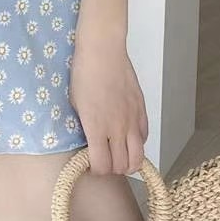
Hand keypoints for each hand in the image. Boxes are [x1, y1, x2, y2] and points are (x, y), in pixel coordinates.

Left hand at [69, 34, 148, 175]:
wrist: (102, 50)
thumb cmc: (83, 72)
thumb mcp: (74, 102)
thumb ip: (83, 125)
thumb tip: (87, 139)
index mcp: (96, 127)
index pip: (102, 166)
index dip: (96, 170)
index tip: (90, 163)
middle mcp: (117, 128)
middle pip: (122, 166)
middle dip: (112, 169)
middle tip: (105, 160)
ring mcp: (132, 119)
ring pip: (139, 157)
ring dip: (128, 162)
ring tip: (119, 155)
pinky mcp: (141, 109)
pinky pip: (145, 136)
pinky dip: (138, 143)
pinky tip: (128, 136)